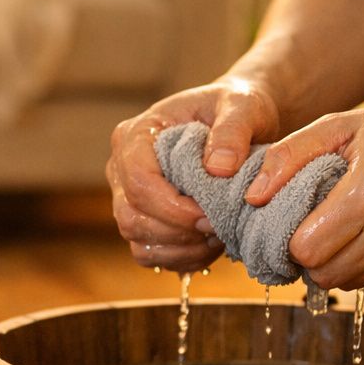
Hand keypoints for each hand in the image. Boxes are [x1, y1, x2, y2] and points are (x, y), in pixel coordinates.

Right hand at [107, 79, 281, 271]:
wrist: (240, 122)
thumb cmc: (236, 108)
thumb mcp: (242, 106)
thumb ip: (233, 131)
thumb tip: (218, 169)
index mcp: (135, 136)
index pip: (138, 181)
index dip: (173, 207)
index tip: (211, 214)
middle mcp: (121, 167)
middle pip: (131, 217)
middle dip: (178, 231)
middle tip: (219, 226)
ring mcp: (127, 197)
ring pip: (138, 241)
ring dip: (181, 248)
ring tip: (218, 234)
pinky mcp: (142, 220)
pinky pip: (150, 254)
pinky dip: (181, 258)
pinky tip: (210, 244)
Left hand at [244, 101, 363, 288]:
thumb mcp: (339, 127)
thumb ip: (288, 157)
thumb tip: (252, 198)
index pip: (305, 249)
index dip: (289, 240)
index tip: (292, 222)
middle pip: (322, 274)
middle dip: (307, 256)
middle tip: (311, 228)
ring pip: (346, 283)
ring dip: (333, 262)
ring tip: (341, 227)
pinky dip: (361, 264)